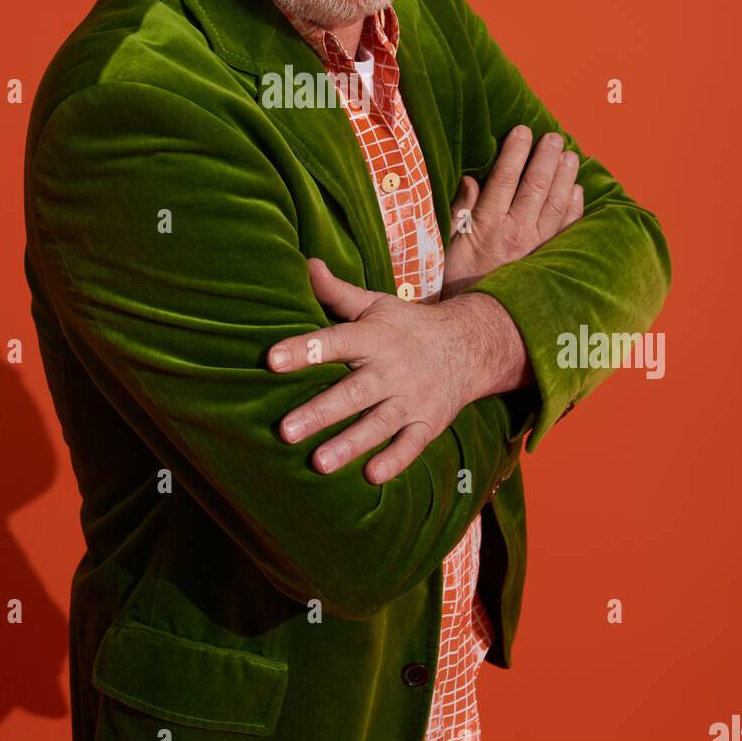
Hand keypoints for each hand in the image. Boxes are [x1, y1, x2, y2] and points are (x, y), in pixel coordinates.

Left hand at [267, 260, 523, 483]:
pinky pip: (412, 446)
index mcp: (373, 338)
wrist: (470, 345)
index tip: (271, 360)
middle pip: (353, 393)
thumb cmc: (407, 325)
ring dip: (350, 444)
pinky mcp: (428, 424)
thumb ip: (337, 293)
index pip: (335, 342)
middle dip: (320, 412)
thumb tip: (306, 264)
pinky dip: (395, 461)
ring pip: (378, 424)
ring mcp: (411, 399)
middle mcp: (391, 370)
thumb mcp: (375, 304)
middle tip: (285, 430)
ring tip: (319, 463)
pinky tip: (371, 476)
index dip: (304, 350)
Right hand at [442, 125, 583, 299]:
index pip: (505, 179)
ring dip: (565, 176)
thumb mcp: (449, 247)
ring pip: (557, 204)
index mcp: (488, 225)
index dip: (515, 152)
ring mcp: (537, 247)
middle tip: (554, 137)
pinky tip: (577, 190)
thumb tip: (471, 179)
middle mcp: (516, 233)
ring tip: (570, 154)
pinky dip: (575, 207)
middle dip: (546, 157)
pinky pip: (567, 229)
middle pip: (536, 186)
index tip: (522, 131)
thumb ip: (460, 212)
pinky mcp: (548, 260)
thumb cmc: (456, 283)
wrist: (478, 324)